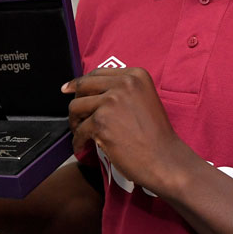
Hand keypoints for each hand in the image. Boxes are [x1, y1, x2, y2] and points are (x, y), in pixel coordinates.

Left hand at [62, 67, 194, 193]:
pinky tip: (82, 147)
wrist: (165, 160)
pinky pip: (79, 130)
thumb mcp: (144, 99)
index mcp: (135, 75)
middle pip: (83, 86)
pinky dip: (78, 140)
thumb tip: (88, 90)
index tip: (68, 89)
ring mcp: (111, 102)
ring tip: (80, 133)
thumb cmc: (156, 136)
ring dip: (75, 122)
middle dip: (75, 101)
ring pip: (76, 107)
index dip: (80, 83)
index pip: (98, 73)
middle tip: (75, 116)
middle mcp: (123, 84)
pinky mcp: (101, 122)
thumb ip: (121, 91)